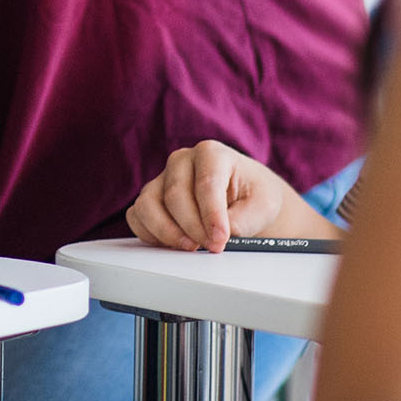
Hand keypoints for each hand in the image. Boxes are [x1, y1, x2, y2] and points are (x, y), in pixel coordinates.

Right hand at [125, 140, 337, 250]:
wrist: (245, 198)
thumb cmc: (253, 195)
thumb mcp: (264, 205)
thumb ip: (244, 218)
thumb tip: (219, 235)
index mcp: (211, 153)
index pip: (205, 184)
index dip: (212, 216)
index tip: (221, 240)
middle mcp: (181, 161)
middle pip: (175, 196)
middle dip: (193, 228)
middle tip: (212, 248)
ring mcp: (162, 178)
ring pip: (148, 205)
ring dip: (167, 232)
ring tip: (191, 247)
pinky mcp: (150, 198)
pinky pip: (137, 216)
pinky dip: (150, 234)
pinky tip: (172, 244)